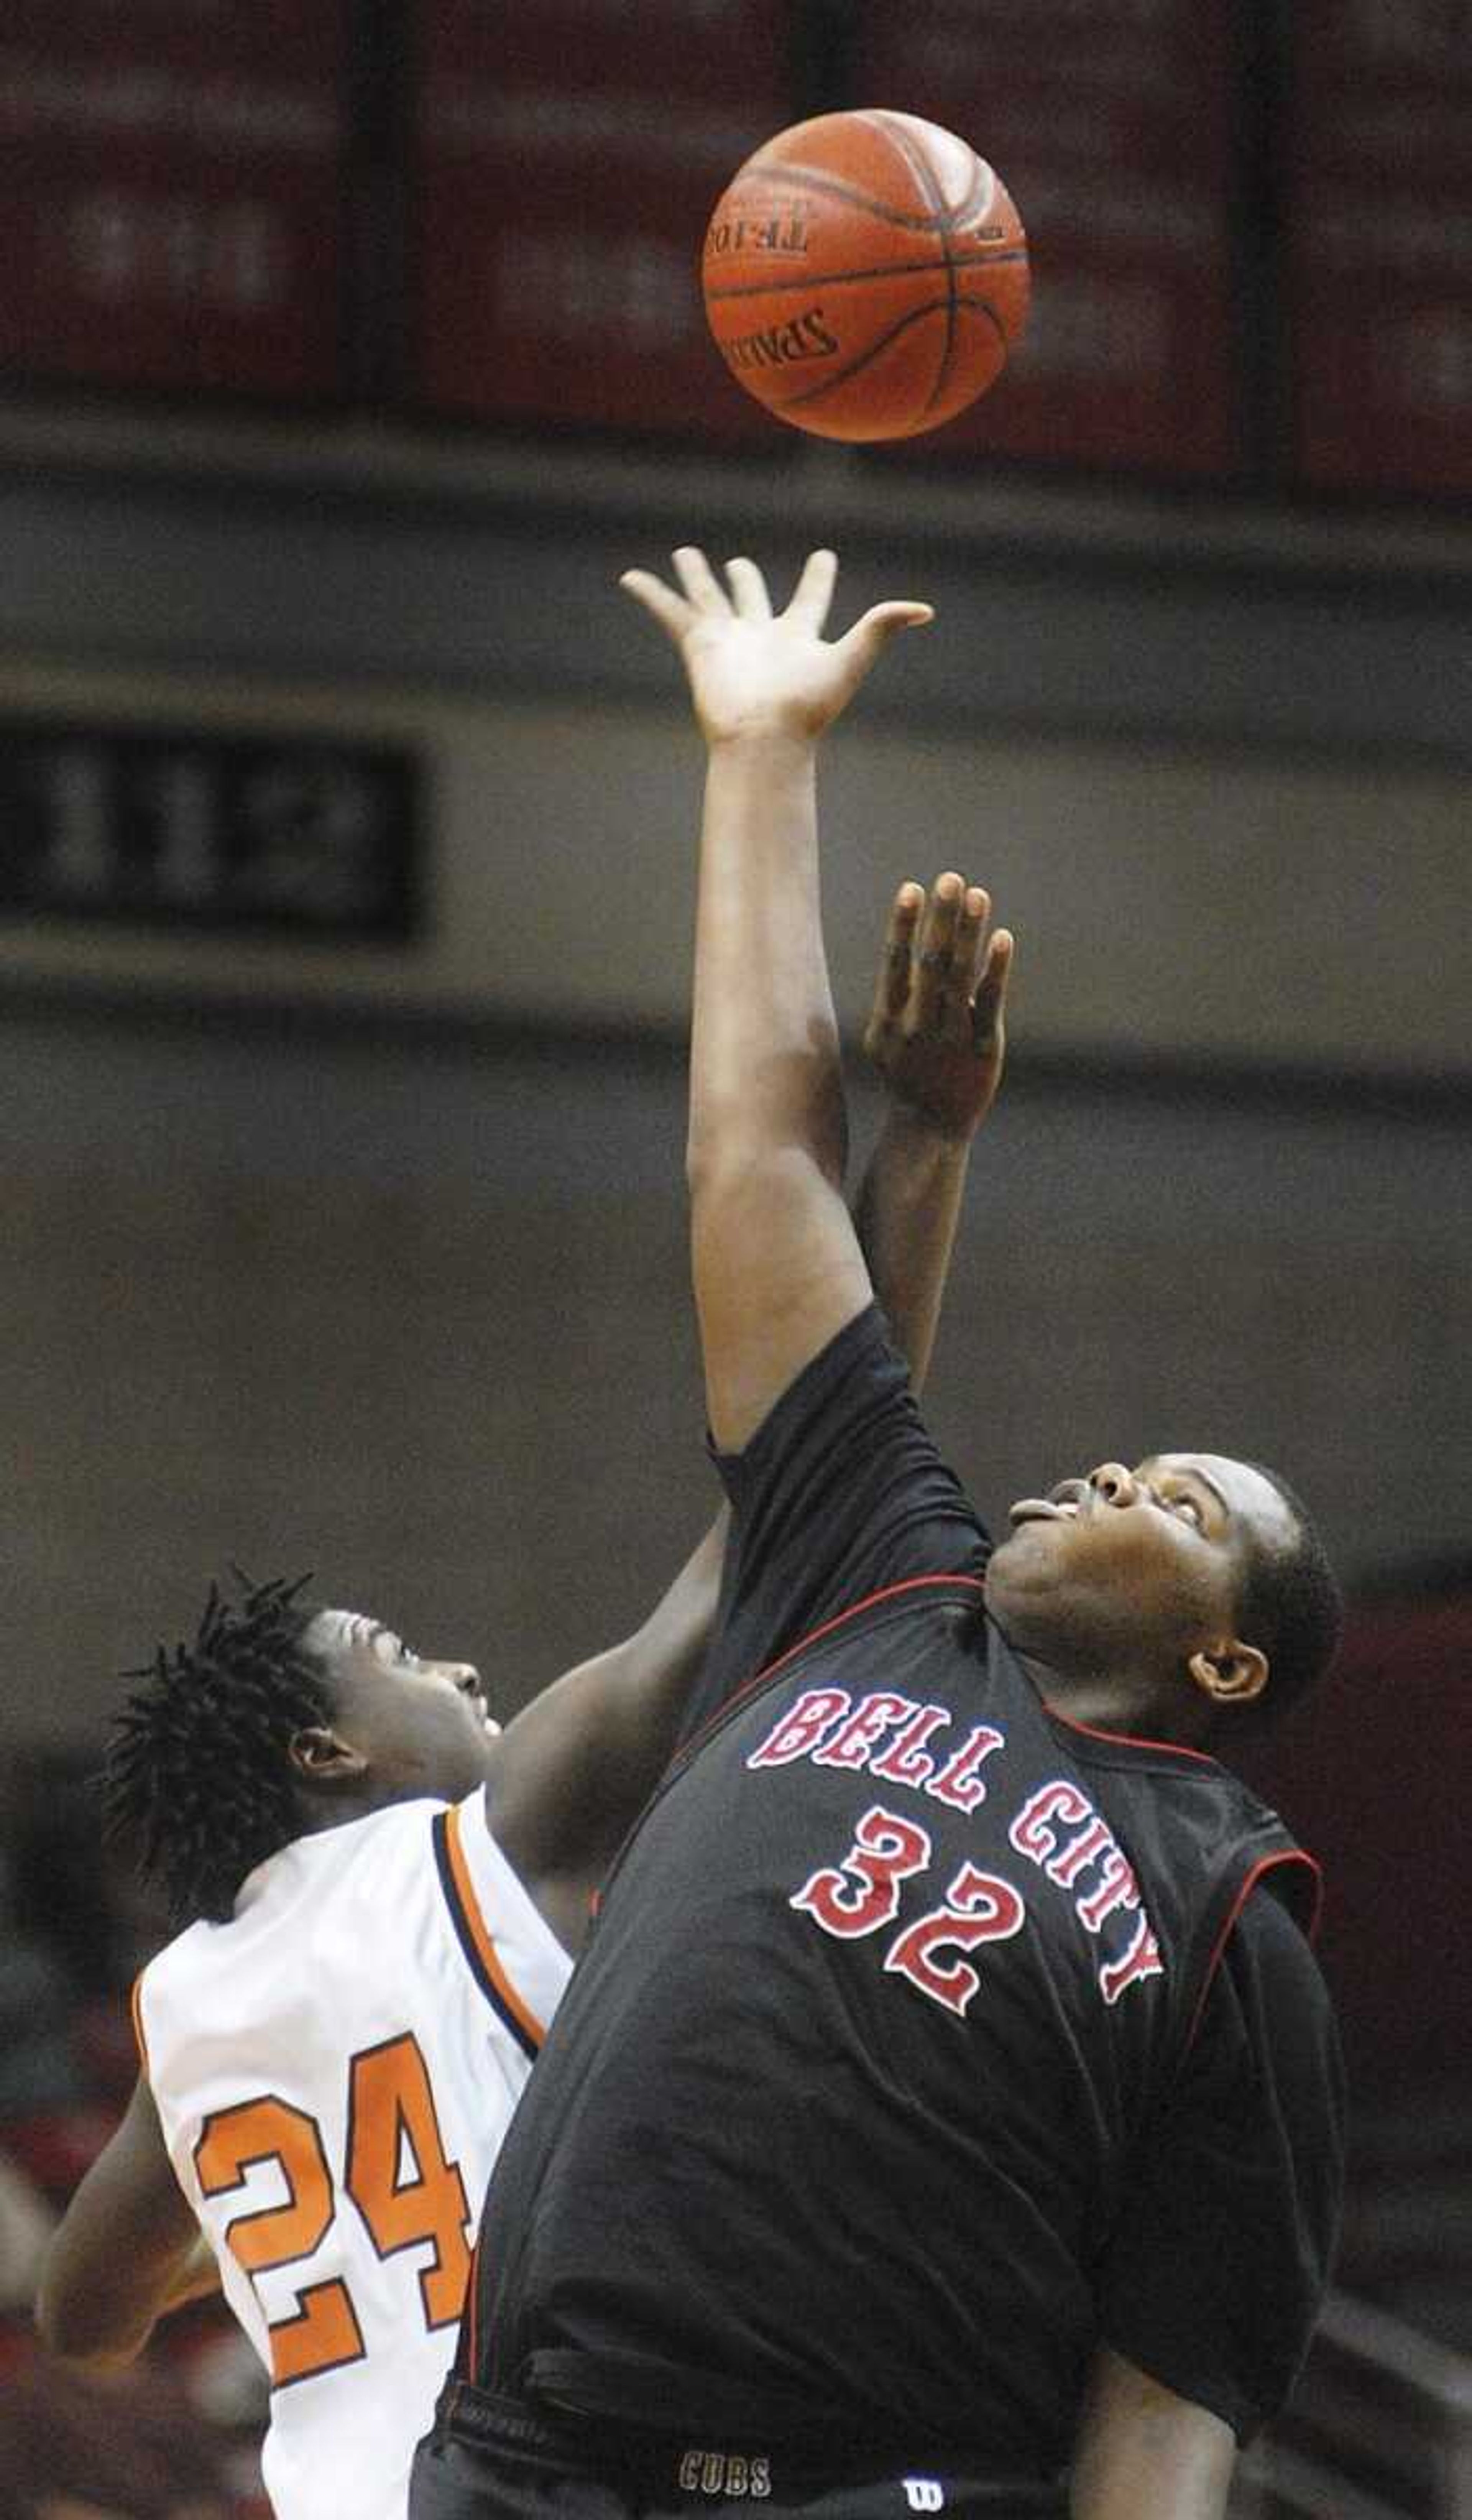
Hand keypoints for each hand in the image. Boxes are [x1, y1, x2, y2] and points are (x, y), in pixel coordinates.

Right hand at [619, 546, 932, 746]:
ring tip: (685, 553)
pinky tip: (630, 578)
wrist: (765, 737)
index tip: (823, 556)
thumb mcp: (850, 658)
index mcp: (796, 636)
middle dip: (744, 580)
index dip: (818, 577)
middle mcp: (760, 636)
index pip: (810, 599)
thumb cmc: (808, 706)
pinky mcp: (698, 646)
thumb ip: (881, 628)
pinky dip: (650, 594)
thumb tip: (926, 610)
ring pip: (708, 598)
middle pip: (751, 598)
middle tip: (738, 564)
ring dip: (696, 577)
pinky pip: (669, 612)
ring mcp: (727, 640)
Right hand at [864, 873, 1013, 1141]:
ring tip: (977, 895)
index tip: (912, 889)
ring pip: (961, 978)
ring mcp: (952, 1037)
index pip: (895, 964)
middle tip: (950, 879)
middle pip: (930, 964)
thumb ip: (893, 996)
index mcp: (889, 1020)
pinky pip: (990, 1002)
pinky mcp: (983, 1047)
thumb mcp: (884, 1038)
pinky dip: (996, 969)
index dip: (904, 926)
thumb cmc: (906, 1072)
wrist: (930, 1126)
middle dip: (940, 920)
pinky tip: (1003, 938)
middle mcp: (918, 1026)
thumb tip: (902, 943)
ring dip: (969, 934)